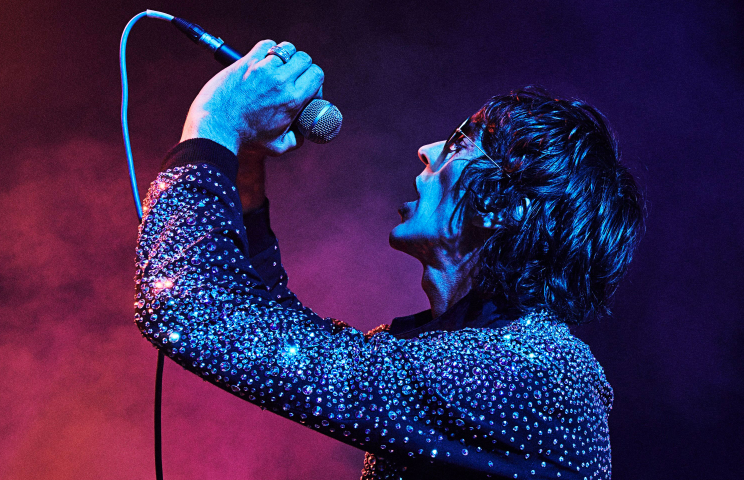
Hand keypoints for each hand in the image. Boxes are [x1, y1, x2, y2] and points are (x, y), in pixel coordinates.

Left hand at [180, 40, 323, 156]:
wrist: (216, 130)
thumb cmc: (244, 141)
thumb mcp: (277, 147)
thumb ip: (295, 140)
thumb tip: (302, 133)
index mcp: (292, 100)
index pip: (316, 74)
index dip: (314, 80)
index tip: (306, 88)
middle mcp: (281, 82)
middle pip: (304, 59)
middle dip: (302, 67)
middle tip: (293, 77)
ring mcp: (263, 70)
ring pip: (287, 49)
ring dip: (286, 57)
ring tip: (279, 68)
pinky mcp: (246, 63)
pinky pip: (266, 45)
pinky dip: (268, 50)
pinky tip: (263, 60)